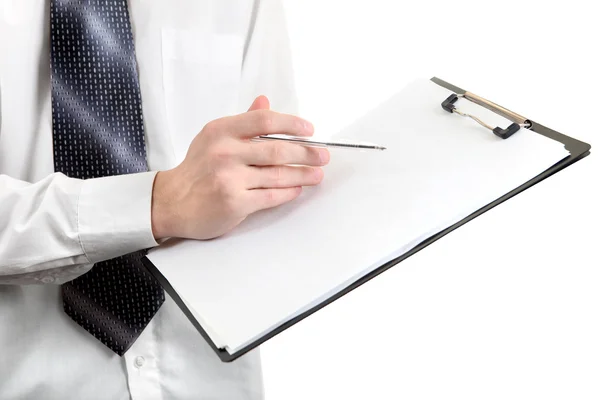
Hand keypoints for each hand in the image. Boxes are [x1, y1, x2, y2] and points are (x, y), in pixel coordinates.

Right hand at [151, 96, 329, 239]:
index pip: (265, 120)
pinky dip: (288, 192)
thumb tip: (264, 102)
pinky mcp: (234, 202)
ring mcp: (229, 178)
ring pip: (278, 175)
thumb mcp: (213, 137)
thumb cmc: (196, 170)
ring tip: (316, 174)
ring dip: (303, 174)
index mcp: (221, 131)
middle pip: (277, 149)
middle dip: (306, 153)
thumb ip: (242, 122)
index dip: (292, 124)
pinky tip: (297, 189)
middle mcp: (225, 152)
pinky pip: (271, 196)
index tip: (308, 130)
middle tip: (322, 155)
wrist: (172, 202)